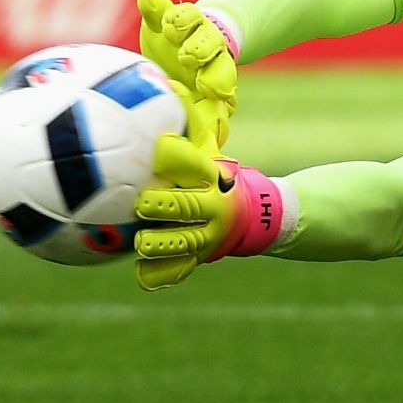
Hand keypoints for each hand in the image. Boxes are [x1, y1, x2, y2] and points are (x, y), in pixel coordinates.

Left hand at [133, 134, 286, 290]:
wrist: (260, 216)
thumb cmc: (220, 183)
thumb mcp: (213, 162)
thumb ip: (187, 151)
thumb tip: (155, 128)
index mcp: (215, 179)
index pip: (196, 165)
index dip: (178, 158)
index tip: (160, 151)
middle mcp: (214, 208)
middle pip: (189, 207)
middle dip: (165, 206)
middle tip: (142, 205)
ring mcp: (209, 236)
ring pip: (185, 242)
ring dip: (162, 244)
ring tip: (142, 242)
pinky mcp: (202, 256)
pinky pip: (181, 269)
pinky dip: (161, 273)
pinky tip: (142, 274)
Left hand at [136, 0, 236, 153]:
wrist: (196, 59)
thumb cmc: (172, 40)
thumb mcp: (160, 24)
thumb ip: (155, 9)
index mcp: (194, 28)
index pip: (190, 19)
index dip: (180, 22)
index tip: (168, 26)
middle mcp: (210, 50)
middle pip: (210, 47)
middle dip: (200, 50)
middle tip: (187, 57)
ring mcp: (217, 75)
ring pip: (223, 75)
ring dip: (217, 81)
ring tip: (213, 91)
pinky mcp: (219, 103)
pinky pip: (225, 111)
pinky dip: (221, 121)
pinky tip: (216, 133)